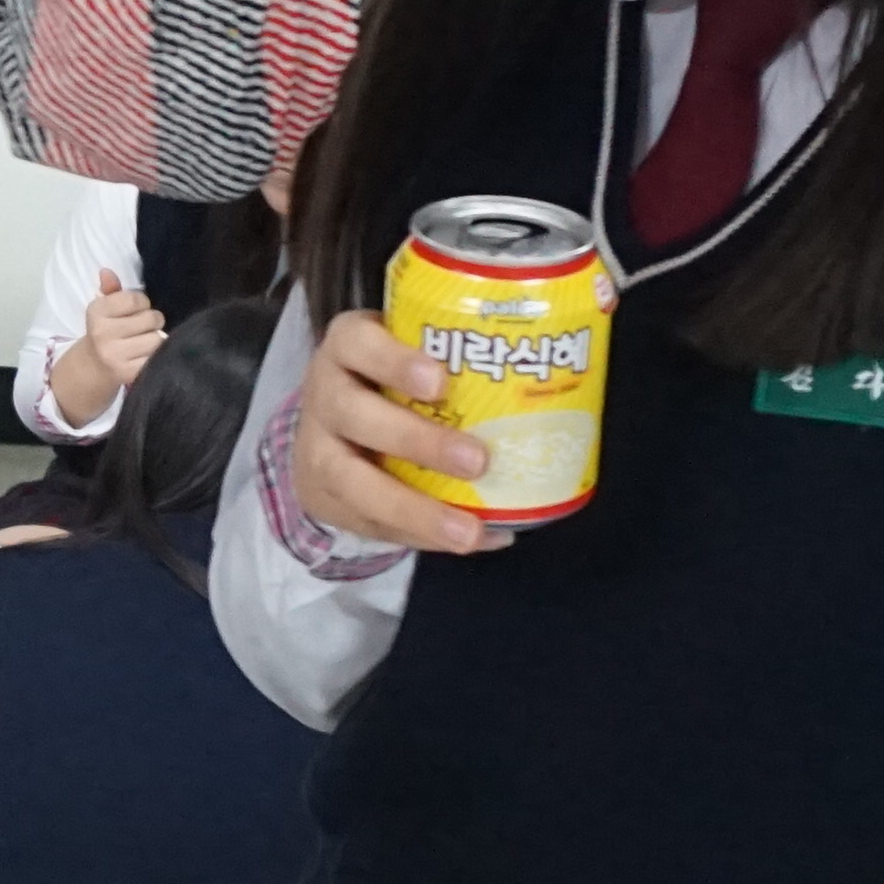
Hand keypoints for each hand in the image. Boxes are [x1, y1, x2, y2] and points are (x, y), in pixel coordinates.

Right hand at [49, 280, 166, 424]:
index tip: (136, 310)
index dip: (142, 303)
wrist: (94, 367)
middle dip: (152, 321)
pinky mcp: (127, 373)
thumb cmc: (106, 331)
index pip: (136, 299)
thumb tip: (107, 272)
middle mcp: (102, 333)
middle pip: (150, 319)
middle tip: (143, 327)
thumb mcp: (104, 309)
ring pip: (156, 339)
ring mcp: (114, 355)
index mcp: (96, 312)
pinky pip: (156, 358)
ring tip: (145, 341)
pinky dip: (155, 356)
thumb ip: (111, 290)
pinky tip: (144, 355)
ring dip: (155, 339)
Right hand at [292, 308, 506, 560]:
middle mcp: (325, 395)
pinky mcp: (325, 498)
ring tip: (468, 530)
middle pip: (352, 413)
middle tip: (477, 460)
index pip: (356, 342)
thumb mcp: (410, 352)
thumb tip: (565, 375)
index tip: (440, 380)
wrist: (332, 430)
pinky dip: (422, 536)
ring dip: (413, 508)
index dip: (393, 361)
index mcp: (347, 348)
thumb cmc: (394, 382)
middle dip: (415, 440)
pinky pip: (369, 524)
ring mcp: (317, 448)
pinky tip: (471, 541)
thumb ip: (459, 356)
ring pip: (348, 479)